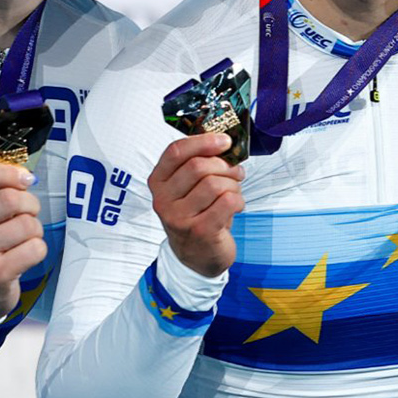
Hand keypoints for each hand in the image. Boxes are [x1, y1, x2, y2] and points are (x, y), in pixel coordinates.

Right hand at [0, 162, 45, 321]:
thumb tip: (25, 176)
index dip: (5, 171)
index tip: (23, 179)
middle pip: (9, 199)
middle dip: (30, 203)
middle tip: (26, 214)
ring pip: (27, 224)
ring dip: (34, 230)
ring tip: (22, 239)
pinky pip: (35, 248)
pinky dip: (38, 249)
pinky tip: (23, 256)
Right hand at [150, 132, 241, 277]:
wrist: (196, 257)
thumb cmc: (196, 214)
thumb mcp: (187, 189)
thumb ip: (199, 164)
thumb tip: (226, 142)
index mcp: (158, 182)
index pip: (176, 152)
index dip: (203, 141)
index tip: (225, 140)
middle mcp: (163, 200)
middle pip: (198, 166)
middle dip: (225, 165)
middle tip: (236, 171)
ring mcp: (179, 218)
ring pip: (215, 184)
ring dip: (233, 184)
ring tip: (234, 191)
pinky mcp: (199, 231)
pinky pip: (227, 201)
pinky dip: (239, 200)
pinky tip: (236, 206)